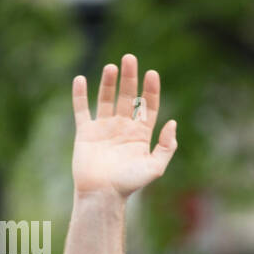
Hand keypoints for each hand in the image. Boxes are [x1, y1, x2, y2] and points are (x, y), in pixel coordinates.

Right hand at [71, 53, 176, 197]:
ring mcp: (104, 129)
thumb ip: (166, 147)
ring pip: (106, 99)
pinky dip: (80, 95)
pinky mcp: (85, 132)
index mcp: (141, 135)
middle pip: (127, 97)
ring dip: (108, 82)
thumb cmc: (129, 184)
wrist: (102, 195)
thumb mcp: (155, 167)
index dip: (150, 90)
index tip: (152, 73)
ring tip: (112, 66)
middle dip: (130, 78)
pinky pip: (81, 110)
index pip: (147, 106)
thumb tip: (173, 123)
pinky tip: (81, 79)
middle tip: (130, 58)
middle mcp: (123, 128)